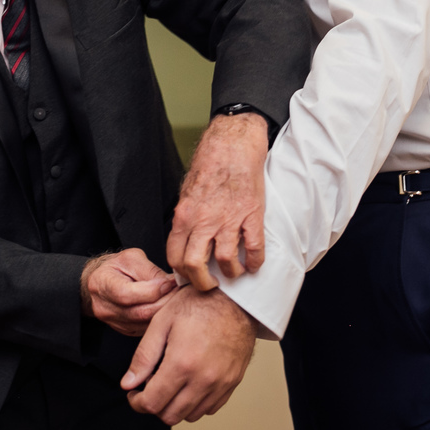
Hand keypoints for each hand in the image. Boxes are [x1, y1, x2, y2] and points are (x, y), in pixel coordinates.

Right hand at [81, 249, 176, 336]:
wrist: (102, 281)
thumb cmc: (117, 267)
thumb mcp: (131, 258)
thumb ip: (149, 271)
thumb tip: (170, 283)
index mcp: (102, 284)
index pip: (127, 294)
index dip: (152, 290)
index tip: (170, 283)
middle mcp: (104, 307)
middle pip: (140, 312)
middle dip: (165, 302)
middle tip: (181, 291)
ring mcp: (114, 322)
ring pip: (146, 323)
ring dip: (165, 312)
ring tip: (177, 299)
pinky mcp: (125, 330)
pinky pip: (147, 328)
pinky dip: (160, 319)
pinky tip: (168, 308)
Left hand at [121, 286, 255, 424]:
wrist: (236, 299)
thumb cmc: (198, 304)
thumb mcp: (162, 322)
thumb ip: (144, 356)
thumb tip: (128, 383)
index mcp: (182, 363)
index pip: (152, 403)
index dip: (137, 402)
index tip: (134, 392)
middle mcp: (203, 379)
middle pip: (170, 415)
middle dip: (154, 405)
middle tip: (150, 387)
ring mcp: (220, 383)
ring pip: (190, 415)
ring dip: (175, 406)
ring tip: (170, 383)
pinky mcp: (232, 383)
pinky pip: (210, 408)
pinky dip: (196, 403)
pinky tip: (189, 382)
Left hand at [167, 113, 268, 289]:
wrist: (232, 145)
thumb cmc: (210, 165)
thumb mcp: (187, 193)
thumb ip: (186, 218)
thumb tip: (185, 239)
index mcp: (185, 215)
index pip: (175, 255)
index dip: (181, 272)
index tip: (189, 276)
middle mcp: (204, 220)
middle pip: (195, 265)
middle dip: (202, 283)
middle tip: (210, 284)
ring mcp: (228, 219)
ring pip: (225, 261)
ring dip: (231, 273)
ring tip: (235, 272)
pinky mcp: (251, 215)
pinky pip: (253, 248)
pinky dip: (254, 262)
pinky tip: (254, 263)